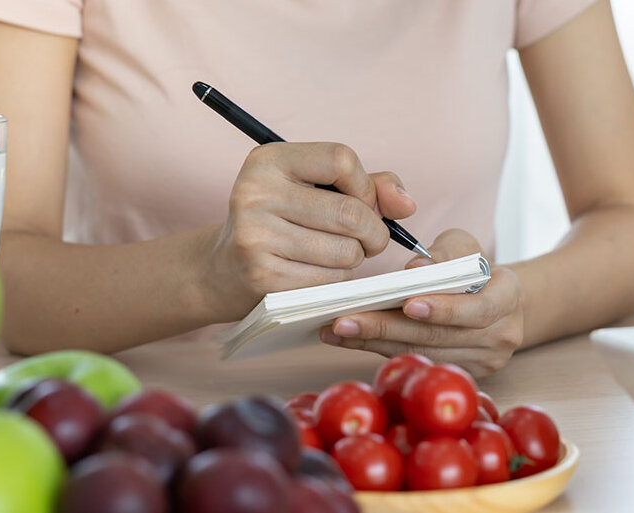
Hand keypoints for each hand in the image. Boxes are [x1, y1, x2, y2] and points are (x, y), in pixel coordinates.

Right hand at [204, 142, 415, 319]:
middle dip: (373, 232)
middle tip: (368, 240)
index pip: (341, 159)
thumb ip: (370, 187)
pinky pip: (330, 281)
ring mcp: (255, 236)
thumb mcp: (318, 189)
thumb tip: (407, 205)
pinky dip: (336, 281)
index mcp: (269, 159)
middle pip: (350, 213)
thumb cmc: (286, 220)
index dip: (366, 187)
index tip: (363, 203)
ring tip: (334, 255)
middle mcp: (255, 192)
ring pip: (346, 252)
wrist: (226, 267)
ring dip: (354, 259)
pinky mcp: (262, 277)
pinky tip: (317, 274)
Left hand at [319, 229, 524, 377]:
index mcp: (508, 299)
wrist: (497, 302)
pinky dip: (380, 350)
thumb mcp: (465, 247)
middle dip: (387, 327)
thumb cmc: (475, 268)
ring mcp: (482, 363)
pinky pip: (416, 361)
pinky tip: (350, 340)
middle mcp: (500, 337)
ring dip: (374, 342)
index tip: (407, 303)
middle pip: (438, 336)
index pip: (476, 309)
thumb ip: (444, 253)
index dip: (442, 309)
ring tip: (337, 330)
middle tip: (345, 320)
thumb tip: (414, 271)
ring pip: (422, 353)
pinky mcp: (461, 375)